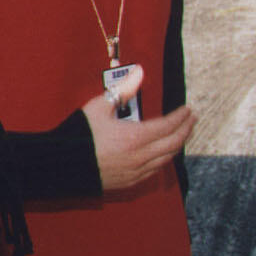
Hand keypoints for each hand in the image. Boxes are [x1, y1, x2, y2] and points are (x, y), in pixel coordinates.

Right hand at [81, 65, 195, 190]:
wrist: (63, 165)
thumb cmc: (79, 135)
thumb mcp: (99, 107)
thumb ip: (122, 90)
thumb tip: (138, 74)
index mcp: (135, 137)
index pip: (167, 126)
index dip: (180, 117)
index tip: (187, 109)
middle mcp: (139, 156)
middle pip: (173, 143)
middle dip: (185, 130)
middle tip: (191, 120)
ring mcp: (135, 171)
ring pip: (166, 159)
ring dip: (177, 145)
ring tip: (181, 135)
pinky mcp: (129, 182)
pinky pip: (154, 171)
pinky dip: (163, 159)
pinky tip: (163, 154)